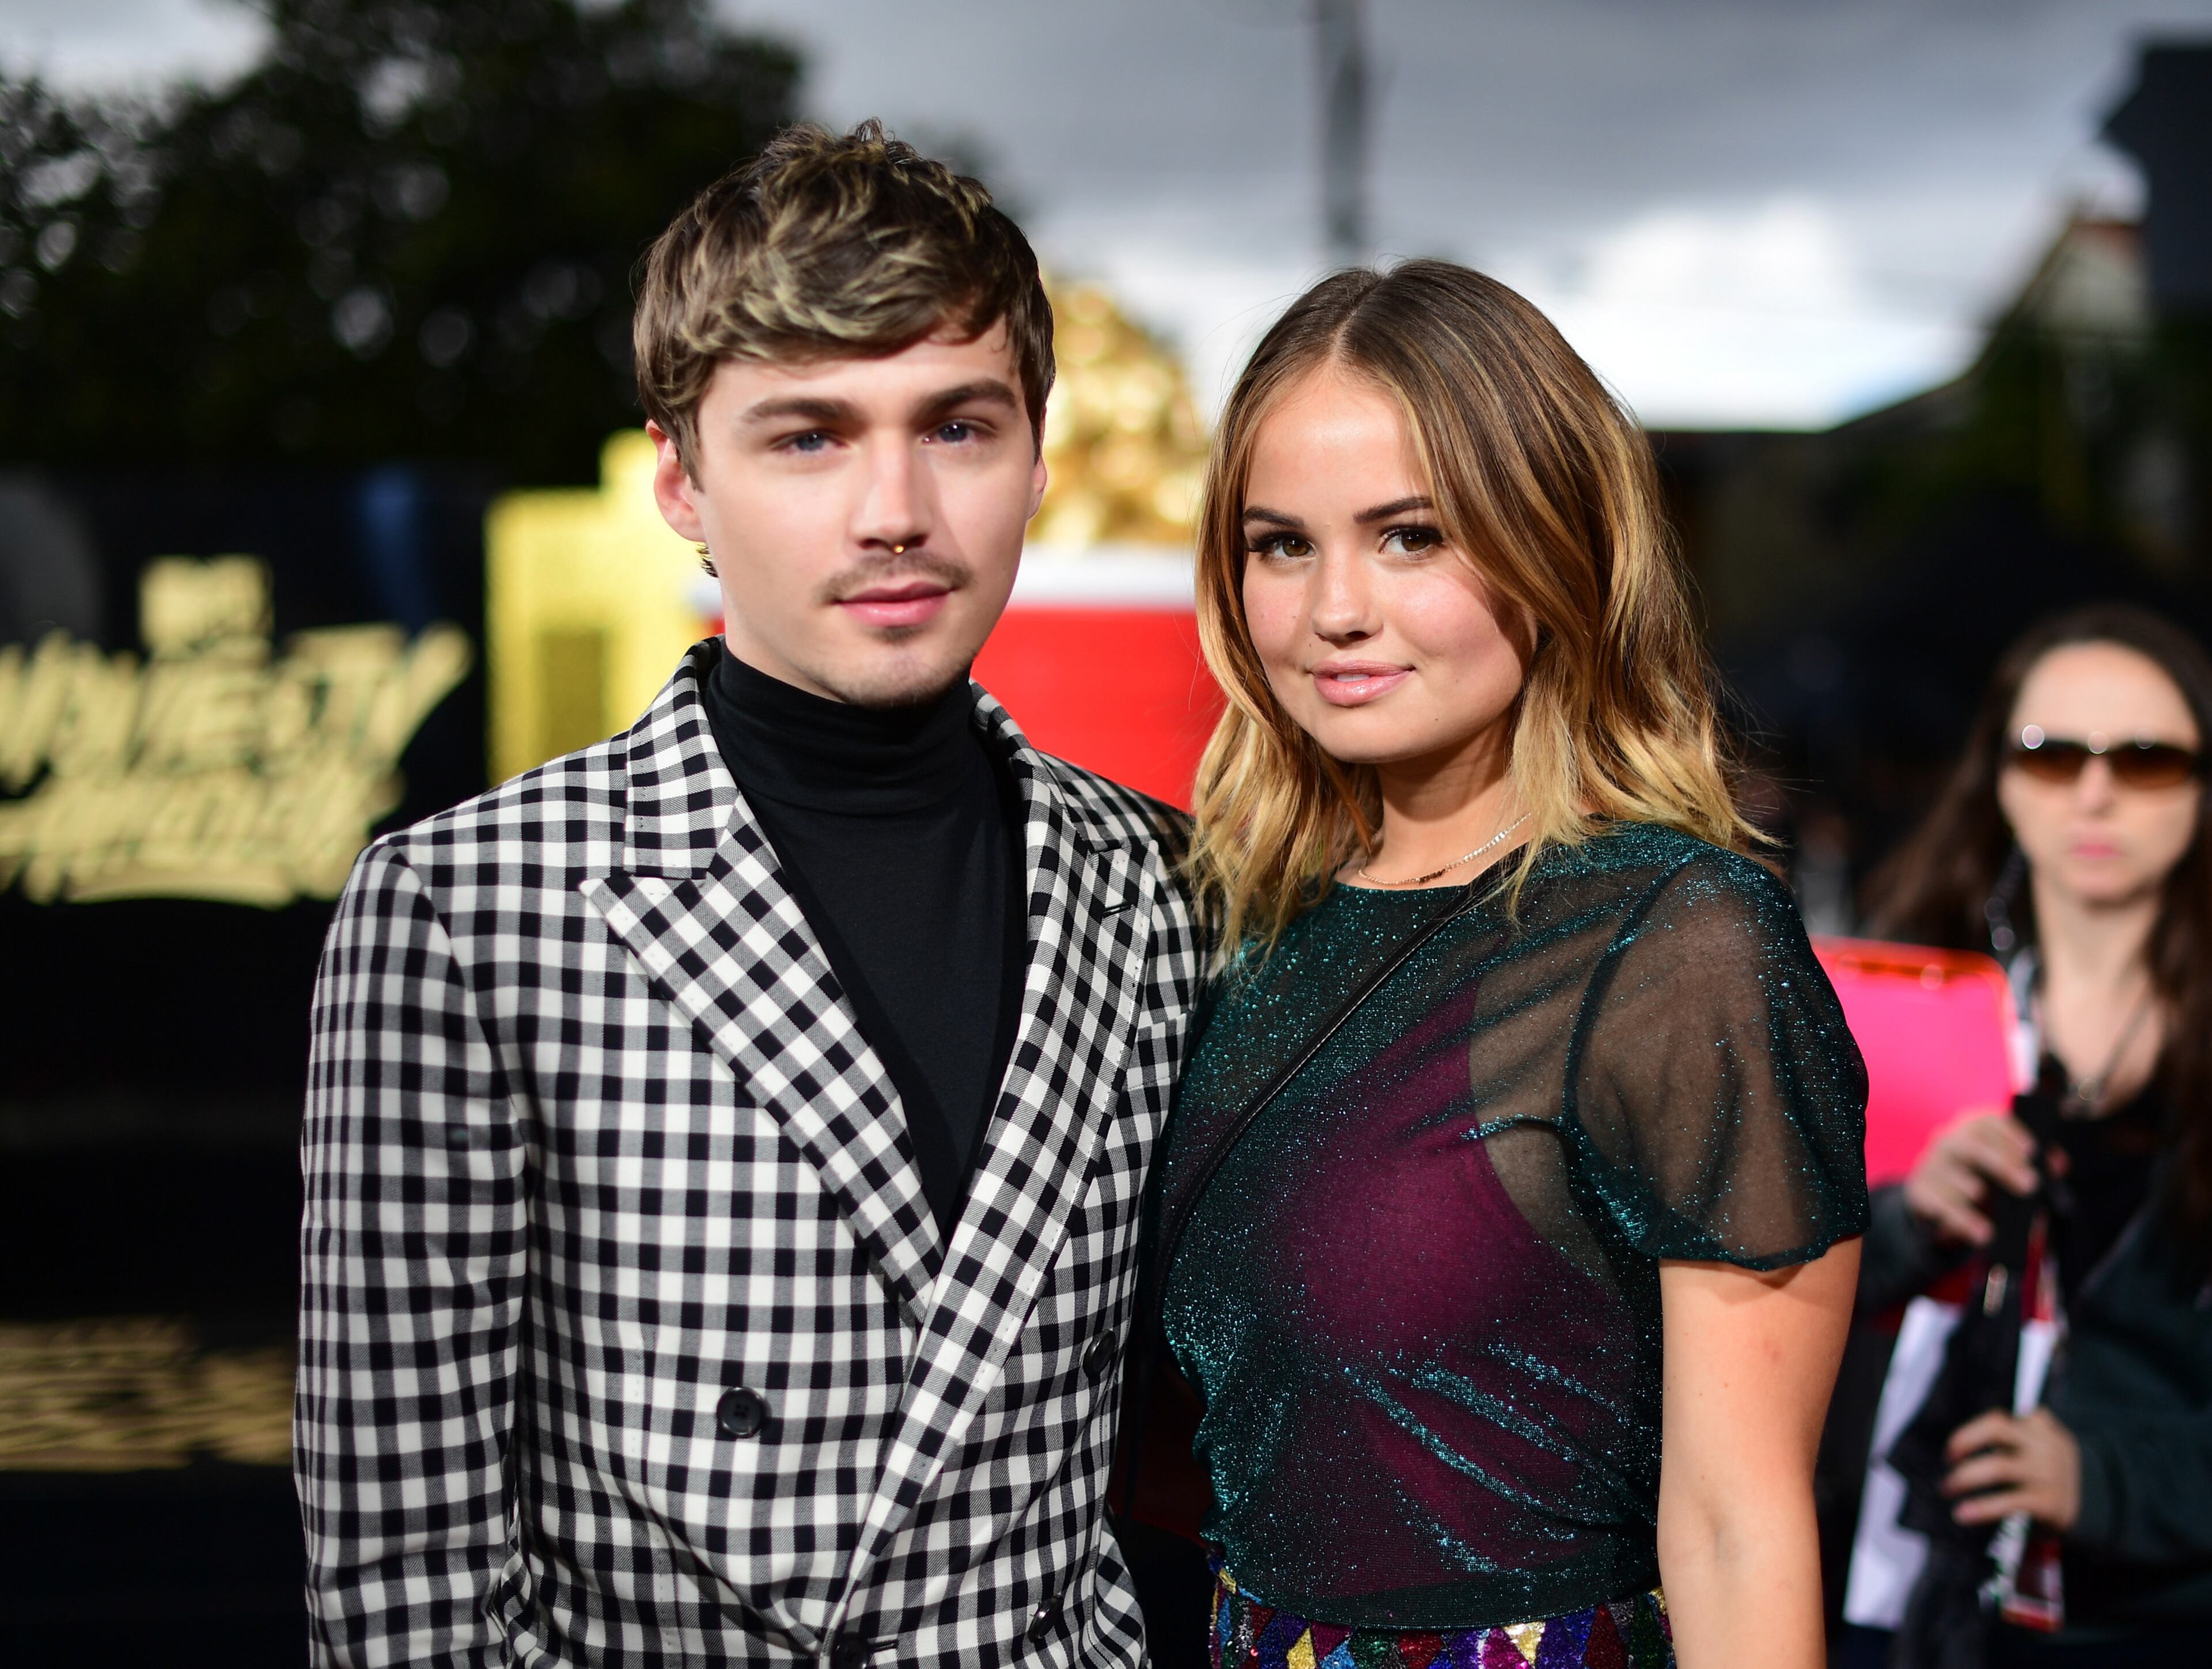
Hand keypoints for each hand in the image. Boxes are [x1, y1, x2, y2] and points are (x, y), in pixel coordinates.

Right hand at [1903, 1110, 2037, 1246]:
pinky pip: (1938, 1205)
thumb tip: (2059, 1165)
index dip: (2009, 1132)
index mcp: (1969, 1130)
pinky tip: (1982, 1233)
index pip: (1985, 1121)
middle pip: (1969, 1144)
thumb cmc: (1980, 1178)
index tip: (2032, 1150)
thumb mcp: (2003, 1166)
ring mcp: (1930, 1167)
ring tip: (1985, 1198)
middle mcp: (1947, 1143)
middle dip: (2000, 1162)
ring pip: (1947, 1172)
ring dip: (1969, 1185)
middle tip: (2029, 1184)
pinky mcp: (1919, 1194)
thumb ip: (2030, 1163)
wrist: (1936, 1202)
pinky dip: (1961, 1219)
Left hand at [1943, 1408, 2080, 1530]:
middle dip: (1964, 1441)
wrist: (2097, 1505)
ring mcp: (2048, 1472)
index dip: (1969, 1433)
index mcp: (2040, 1426)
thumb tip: (1958, 1449)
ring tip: (1947, 1489)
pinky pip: (2009, 1501)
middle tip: (1947, 1463)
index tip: (1951, 1451)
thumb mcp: (2039, 1447)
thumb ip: (2011, 1437)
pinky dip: (1981, 1507)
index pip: (1998, 1421)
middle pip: (1997, 1428)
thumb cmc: (2049, 1474)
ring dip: (1964, 1477)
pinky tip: (1962, 1514)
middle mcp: (2045, 1444)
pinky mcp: (2050, 1502)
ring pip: (1999, 1465)